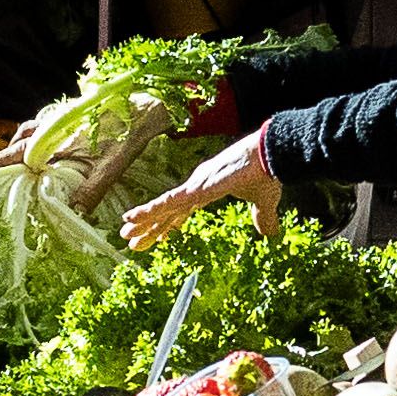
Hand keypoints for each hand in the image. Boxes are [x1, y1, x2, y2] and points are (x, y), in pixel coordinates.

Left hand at [122, 128, 282, 250]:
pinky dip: (150, 210)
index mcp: (209, 189)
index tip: (157, 236)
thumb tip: (270, 233)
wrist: (270, 155)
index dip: (169, 224)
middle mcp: (197, 186)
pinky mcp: (197, 188)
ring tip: (125, 231)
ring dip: (144, 220)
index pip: (183, 211)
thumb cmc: (267, 173)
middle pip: (168, 211)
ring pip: (163, 207)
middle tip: (132, 240)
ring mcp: (195, 185)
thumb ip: (263, 218)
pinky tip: (133, 217)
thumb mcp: (263, 203)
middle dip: (151, 226)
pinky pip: (169, 202)